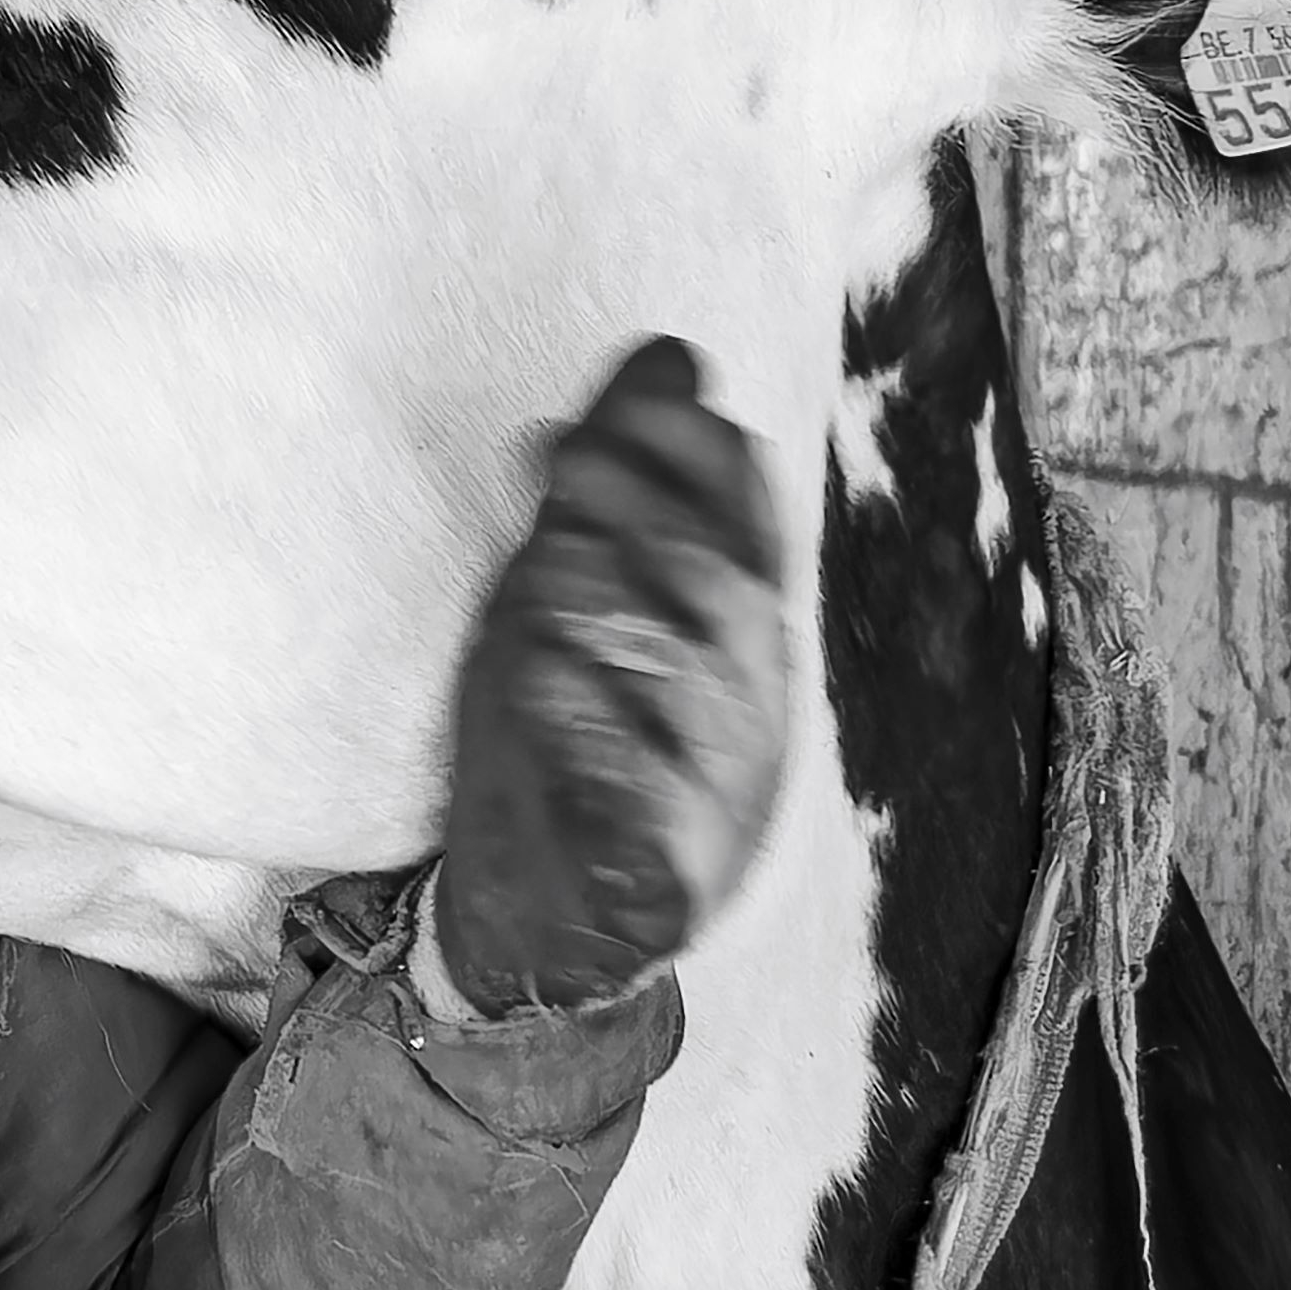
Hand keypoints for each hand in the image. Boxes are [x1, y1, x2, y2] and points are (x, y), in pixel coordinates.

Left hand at [426, 337, 789, 1014]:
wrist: (540, 931)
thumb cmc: (561, 751)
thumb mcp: (570, 611)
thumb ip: (611, 496)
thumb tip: (663, 358)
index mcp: (742, 654)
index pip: (754, 537)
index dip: (706, 462)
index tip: (641, 399)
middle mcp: (749, 723)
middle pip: (725, 602)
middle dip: (652, 519)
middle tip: (566, 461)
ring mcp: (715, 806)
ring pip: (697, 696)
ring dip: (620, 612)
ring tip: (548, 556)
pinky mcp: (660, 883)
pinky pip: (643, 806)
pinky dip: (592, 732)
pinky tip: (535, 674)